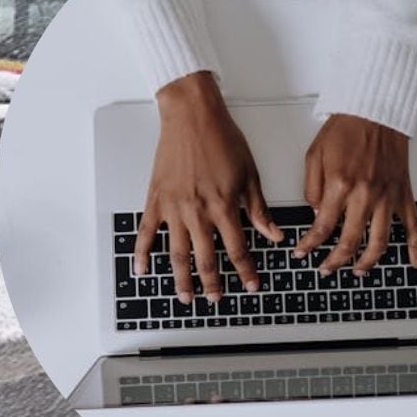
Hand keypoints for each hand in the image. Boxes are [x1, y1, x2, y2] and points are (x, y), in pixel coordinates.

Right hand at [140, 73, 283, 303]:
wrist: (191, 116)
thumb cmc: (222, 139)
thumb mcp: (250, 175)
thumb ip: (258, 209)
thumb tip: (274, 235)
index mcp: (223, 206)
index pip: (237, 249)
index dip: (245, 271)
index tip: (252, 285)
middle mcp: (197, 211)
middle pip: (205, 258)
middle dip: (212, 283)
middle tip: (216, 300)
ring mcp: (173, 207)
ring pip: (176, 252)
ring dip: (181, 278)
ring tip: (185, 297)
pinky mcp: (155, 199)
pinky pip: (146, 231)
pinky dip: (142, 252)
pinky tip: (142, 270)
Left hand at [297, 114, 416, 275]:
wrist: (375, 112)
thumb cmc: (346, 129)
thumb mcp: (315, 155)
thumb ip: (312, 189)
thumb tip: (317, 215)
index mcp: (341, 185)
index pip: (322, 227)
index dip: (309, 245)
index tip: (303, 253)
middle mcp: (365, 195)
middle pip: (350, 241)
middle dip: (335, 261)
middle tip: (326, 269)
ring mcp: (387, 198)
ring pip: (380, 242)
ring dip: (368, 262)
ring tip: (358, 271)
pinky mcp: (403, 195)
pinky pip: (412, 226)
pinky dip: (414, 247)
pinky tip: (412, 262)